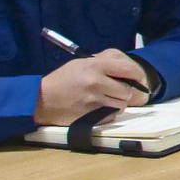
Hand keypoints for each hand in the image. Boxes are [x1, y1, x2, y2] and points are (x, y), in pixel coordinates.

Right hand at [35, 51, 151, 125]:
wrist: (40, 99)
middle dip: (127, 92)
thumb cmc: (62, 80)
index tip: (139, 80)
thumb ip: (104, 63)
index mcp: (94, 66)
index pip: (128, 68)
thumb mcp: (81, 63)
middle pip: (128, 90)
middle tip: (120, 92)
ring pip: (122, 105)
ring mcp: (94, 100)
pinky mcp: (91, 116)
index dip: (138, 75)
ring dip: (118, 104)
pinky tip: (99, 109)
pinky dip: (110, 113)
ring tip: (106, 100)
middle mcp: (96, 82)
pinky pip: (112, 116)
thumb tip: (127, 68)